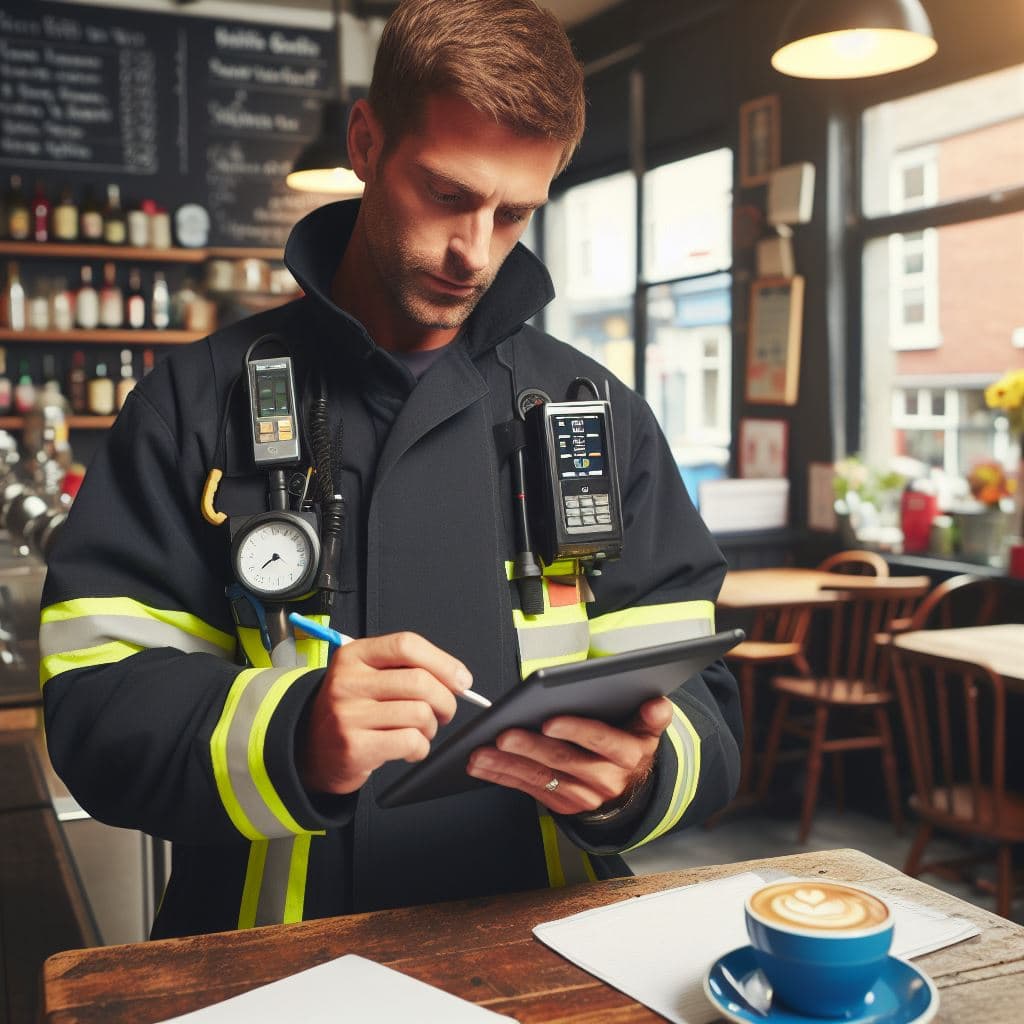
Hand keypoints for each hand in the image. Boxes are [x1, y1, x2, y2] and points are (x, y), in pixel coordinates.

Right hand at [300, 632, 472, 794]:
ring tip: (420, 731)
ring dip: (431, 727)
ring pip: (419, 714)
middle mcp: (348, 682)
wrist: (311, 748)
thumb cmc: (352, 709)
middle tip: (444, 711)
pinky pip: (409, 742)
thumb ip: (405, 669)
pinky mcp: (355, 747)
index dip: (443, 662)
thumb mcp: (367, 676)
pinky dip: (420, 748)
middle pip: (419, 682)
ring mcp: (349, 715)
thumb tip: (457, 678)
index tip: (461, 679)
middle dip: (445, 700)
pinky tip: (409, 747)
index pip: (406, 645)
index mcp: (354, 656)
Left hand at [465, 697, 672, 815]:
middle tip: (503, 734)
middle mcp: (606, 779)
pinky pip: (528, 790)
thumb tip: (658, 705)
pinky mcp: (562, 805)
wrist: (633, 790)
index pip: (602, 741)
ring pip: (541, 778)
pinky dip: (502, 777)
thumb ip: (653, 715)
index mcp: (629, 755)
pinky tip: (480, 765)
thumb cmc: (631, 745)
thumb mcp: (648, 730)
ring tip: (479, 753)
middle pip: (564, 760)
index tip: (550, 720)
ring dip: (506, 765)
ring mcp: (582, 796)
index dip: (576, 731)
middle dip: (530, 747)